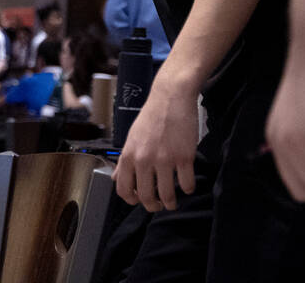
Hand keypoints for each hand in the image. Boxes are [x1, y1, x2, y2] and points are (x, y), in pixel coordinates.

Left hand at [113, 86, 198, 210]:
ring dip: (171, 203)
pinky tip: (187, 184)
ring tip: (173, 202)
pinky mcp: (184, 157)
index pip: (123, 189)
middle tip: (158, 205)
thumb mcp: (132, 137)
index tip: (138, 200)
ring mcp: (165, 159)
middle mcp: (144, 160)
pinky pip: (187, 184)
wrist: (171, 97)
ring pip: (167, 195)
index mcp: (129, 155)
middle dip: (153, 206)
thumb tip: (116, 178)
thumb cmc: (152, 116)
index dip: (131, 200)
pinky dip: (188, 188)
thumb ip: (124, 160)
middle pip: (146, 197)